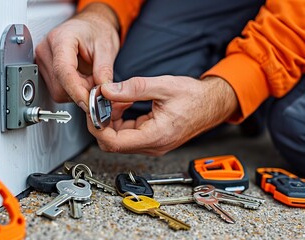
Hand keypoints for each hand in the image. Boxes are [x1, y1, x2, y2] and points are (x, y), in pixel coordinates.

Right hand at [35, 3, 119, 110]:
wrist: (91, 26)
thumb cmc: (96, 30)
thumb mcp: (106, 47)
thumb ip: (104, 70)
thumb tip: (101, 91)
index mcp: (61, 39)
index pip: (63, 71)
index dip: (76, 91)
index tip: (88, 103)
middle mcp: (47, 51)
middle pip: (60, 86)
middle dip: (81, 91)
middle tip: (97, 84)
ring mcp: (44, 62)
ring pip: (58, 92)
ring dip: (78, 92)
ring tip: (90, 77)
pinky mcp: (46, 71)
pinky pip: (59, 91)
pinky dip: (74, 90)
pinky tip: (82, 79)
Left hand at [87, 76, 238, 154]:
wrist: (212, 104)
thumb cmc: (194, 98)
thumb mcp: (163, 86)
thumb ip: (133, 88)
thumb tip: (107, 91)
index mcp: (156, 136)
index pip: (114, 142)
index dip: (98, 127)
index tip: (92, 110)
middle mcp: (152, 145)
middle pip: (113, 143)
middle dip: (102, 121)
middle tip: (102, 100)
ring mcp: (152, 144)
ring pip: (119, 138)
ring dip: (111, 119)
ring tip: (116, 99)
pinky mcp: (152, 139)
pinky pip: (128, 134)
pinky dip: (121, 119)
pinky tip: (124, 104)